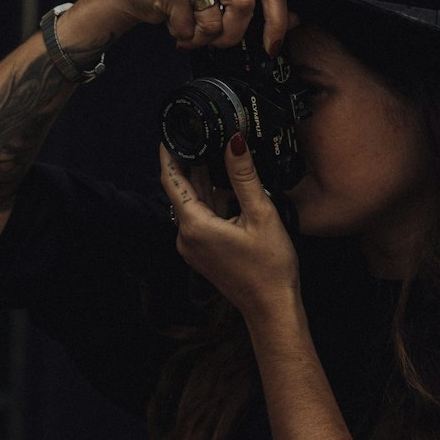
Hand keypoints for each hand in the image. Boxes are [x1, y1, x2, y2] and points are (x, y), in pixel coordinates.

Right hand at [78, 0, 298, 55]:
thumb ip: (255, 0)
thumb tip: (295, 21)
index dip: (277, 20)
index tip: (273, 47)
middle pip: (245, 6)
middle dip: (232, 35)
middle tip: (219, 43)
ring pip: (215, 22)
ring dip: (203, 38)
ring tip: (191, 30)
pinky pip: (189, 28)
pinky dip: (184, 37)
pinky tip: (175, 25)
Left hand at [159, 135, 299, 321]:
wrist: (271, 306)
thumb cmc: (269, 266)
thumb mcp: (260, 214)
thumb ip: (244, 177)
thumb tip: (234, 142)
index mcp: (195, 226)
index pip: (171, 180)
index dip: (168, 154)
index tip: (168, 132)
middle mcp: (186, 237)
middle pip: (180, 191)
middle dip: (187, 163)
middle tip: (195, 134)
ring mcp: (193, 247)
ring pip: (191, 204)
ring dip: (199, 181)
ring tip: (210, 151)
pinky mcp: (202, 252)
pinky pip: (199, 219)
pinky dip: (208, 200)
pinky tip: (222, 186)